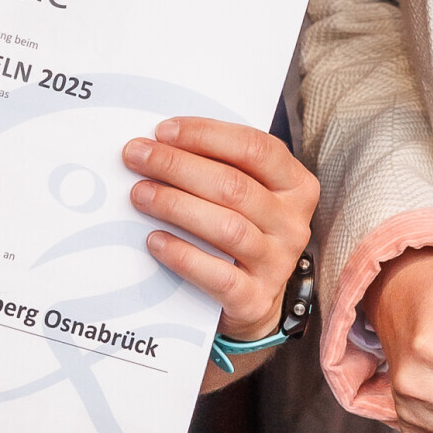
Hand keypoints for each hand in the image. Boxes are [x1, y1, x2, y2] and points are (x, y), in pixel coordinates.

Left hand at [124, 119, 317, 361]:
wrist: (254, 301)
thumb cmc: (242, 231)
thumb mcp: (246, 195)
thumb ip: (219, 167)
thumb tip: (161, 143)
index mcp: (296, 185)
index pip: (254, 148)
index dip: (206, 135)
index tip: (163, 131)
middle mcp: (293, 223)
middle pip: (234, 186)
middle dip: (178, 166)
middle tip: (137, 157)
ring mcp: (278, 263)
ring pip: (227, 227)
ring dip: (176, 206)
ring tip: (139, 194)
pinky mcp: (256, 300)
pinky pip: (218, 276)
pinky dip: (183, 255)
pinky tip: (155, 240)